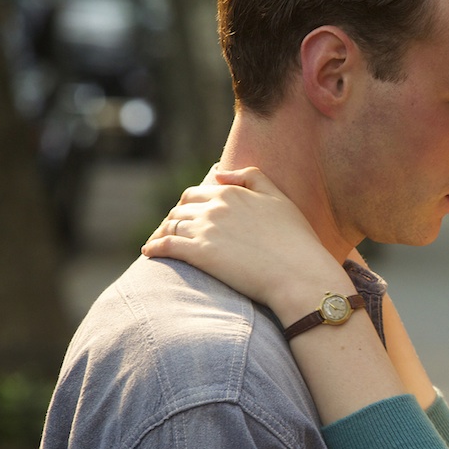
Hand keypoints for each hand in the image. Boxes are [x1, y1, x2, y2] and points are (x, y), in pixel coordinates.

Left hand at [142, 167, 350, 314]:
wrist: (299, 275)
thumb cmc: (296, 241)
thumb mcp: (280, 199)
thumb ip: (252, 177)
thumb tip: (219, 173)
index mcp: (232, 191)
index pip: (198, 193)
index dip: (190, 205)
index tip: (188, 217)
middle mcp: (215, 206)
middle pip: (180, 208)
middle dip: (174, 218)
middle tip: (172, 230)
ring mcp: (205, 229)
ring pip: (171, 225)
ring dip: (162, 232)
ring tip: (160, 243)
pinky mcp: (199, 254)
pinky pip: (166, 246)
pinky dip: (154, 247)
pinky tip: (149, 252)